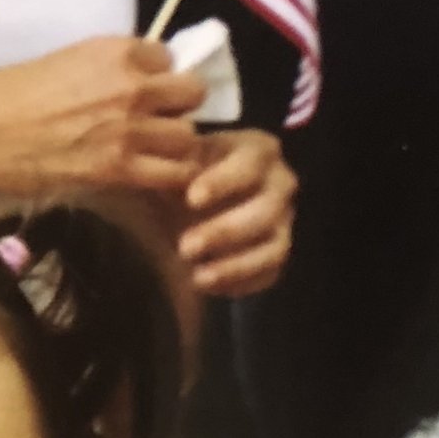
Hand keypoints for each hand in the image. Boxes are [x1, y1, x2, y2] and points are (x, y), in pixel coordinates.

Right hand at [0, 36, 205, 200]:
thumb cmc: (2, 96)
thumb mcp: (60, 62)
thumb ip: (101, 70)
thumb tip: (125, 81)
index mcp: (114, 51)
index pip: (168, 57)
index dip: (157, 75)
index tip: (143, 89)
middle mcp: (131, 85)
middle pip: (191, 93)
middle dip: (179, 107)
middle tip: (159, 121)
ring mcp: (129, 129)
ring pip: (189, 136)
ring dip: (176, 144)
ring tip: (156, 153)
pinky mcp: (119, 169)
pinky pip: (174, 172)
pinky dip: (171, 176)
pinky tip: (155, 178)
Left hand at [176, 129, 296, 296]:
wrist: (193, 197)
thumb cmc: (185, 171)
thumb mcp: (176, 160)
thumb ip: (171, 166)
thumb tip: (155, 171)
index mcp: (257, 150)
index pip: (249, 164)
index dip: (223, 182)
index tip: (191, 199)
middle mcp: (280, 184)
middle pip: (265, 210)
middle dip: (225, 231)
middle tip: (185, 247)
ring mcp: (283, 221)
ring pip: (274, 248)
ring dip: (235, 266)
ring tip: (197, 278)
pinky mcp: (276, 252)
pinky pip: (269, 273)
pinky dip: (241, 283)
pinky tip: (207, 287)